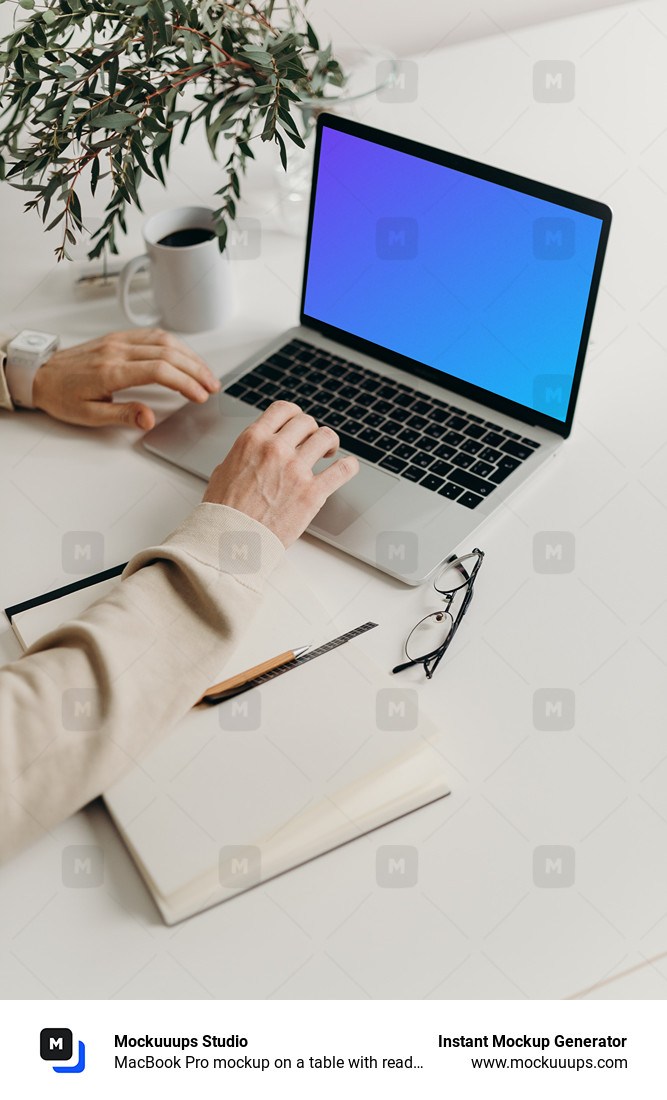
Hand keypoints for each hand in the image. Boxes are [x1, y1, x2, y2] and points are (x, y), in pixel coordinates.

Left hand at [32, 328, 219, 428]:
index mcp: (111, 371)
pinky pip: (153, 335)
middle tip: (212, 386)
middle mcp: (117, 351)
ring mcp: (118, 341)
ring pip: (164, 340)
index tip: (200, 395)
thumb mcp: (89, 415)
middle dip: (196, 370)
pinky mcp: (118, 338)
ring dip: (190, 356)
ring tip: (205, 373)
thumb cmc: (62, 396)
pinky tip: (185, 357)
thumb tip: (149, 418)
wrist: (40, 374)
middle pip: (168, 353)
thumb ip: (123, 415)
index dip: (185, 382)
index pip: (159, 370)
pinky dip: (175, 345)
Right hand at [203, 401, 359, 547]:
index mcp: (253, 440)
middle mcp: (275, 450)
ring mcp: (296, 470)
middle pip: (307, 422)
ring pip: (326, 438)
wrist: (229, 541)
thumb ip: (244, 454)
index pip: (283, 409)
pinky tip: (348, 466)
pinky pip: (342, 470)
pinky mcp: (312, 494)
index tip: (298, 423)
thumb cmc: (222, 512)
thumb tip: (254, 452)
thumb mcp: (224, 470)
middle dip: (311, 431)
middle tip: (312, 442)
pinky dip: (349, 466)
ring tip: (328, 453)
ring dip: (329, 443)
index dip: (294, 414)